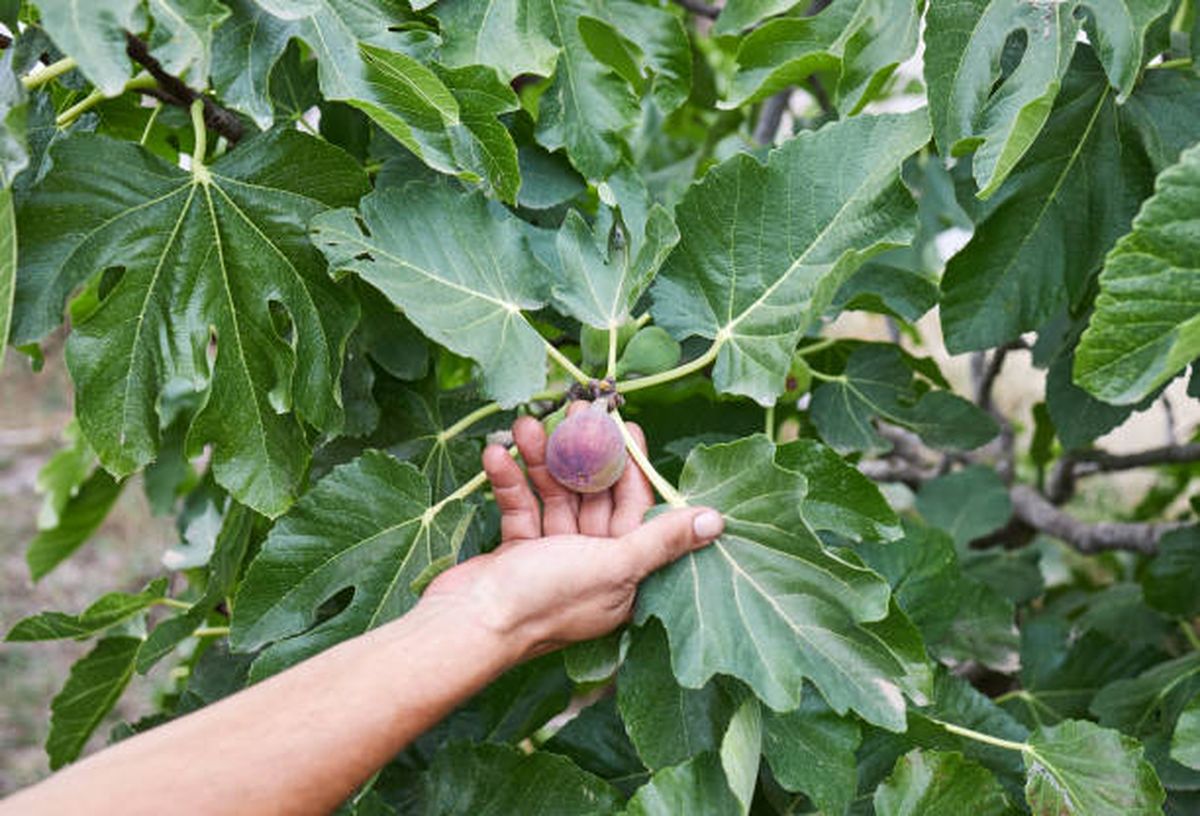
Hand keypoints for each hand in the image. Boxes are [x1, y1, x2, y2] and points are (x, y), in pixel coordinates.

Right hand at [422, 402, 723, 662]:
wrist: (467, 626)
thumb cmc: (543, 601)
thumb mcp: (613, 566)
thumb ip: (662, 539)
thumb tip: (717, 521)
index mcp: (625, 574)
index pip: (636, 507)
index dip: (631, 466)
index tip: (624, 426)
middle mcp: (593, 564)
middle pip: (594, 495)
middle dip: (581, 453)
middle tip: (574, 409)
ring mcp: (553, 556)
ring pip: (555, 494)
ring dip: (540, 459)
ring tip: (526, 425)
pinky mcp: (518, 550)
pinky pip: (521, 505)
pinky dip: (509, 480)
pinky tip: (496, 454)